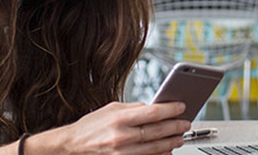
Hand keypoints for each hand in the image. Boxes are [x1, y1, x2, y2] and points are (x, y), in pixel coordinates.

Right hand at [39, 101, 190, 154]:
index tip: (182, 107)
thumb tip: (153, 108)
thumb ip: (132, 108)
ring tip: (179, 138)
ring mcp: (122, 153)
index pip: (153, 112)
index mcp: (119, 118)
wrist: (72, 147)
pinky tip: (167, 151)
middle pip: (157, 131)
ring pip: (155, 149)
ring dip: (171, 143)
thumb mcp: (110, 110)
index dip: (171, 109)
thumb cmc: (90, 128)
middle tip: (185, 124)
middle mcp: (122, 136)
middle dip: (175, 127)